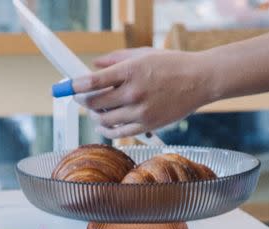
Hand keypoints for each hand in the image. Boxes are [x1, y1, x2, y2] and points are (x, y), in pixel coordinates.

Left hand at [72, 48, 212, 138]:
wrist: (200, 80)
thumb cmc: (173, 65)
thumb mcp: (143, 54)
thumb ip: (116, 59)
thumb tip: (94, 65)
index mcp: (130, 71)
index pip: (93, 82)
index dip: (75, 86)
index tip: (68, 88)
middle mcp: (134, 92)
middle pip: (95, 103)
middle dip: (83, 101)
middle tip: (80, 98)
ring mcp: (141, 111)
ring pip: (105, 120)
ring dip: (95, 116)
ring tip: (94, 111)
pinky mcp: (148, 125)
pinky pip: (119, 133)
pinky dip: (107, 130)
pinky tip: (104, 125)